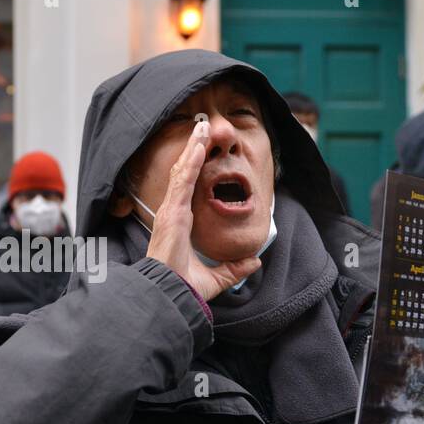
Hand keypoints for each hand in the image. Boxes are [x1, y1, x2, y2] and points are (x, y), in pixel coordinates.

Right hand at [145, 120, 260, 300]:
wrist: (169, 296)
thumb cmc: (183, 289)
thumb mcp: (215, 278)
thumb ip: (233, 268)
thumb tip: (254, 261)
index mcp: (179, 226)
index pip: (186, 189)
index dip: (192, 168)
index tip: (201, 151)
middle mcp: (172, 215)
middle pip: (183, 174)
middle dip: (192, 150)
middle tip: (202, 129)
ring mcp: (170, 212)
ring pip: (182, 172)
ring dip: (193, 148)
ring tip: (202, 128)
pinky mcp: (172, 213)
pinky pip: (183, 181)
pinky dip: (191, 162)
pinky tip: (199, 146)